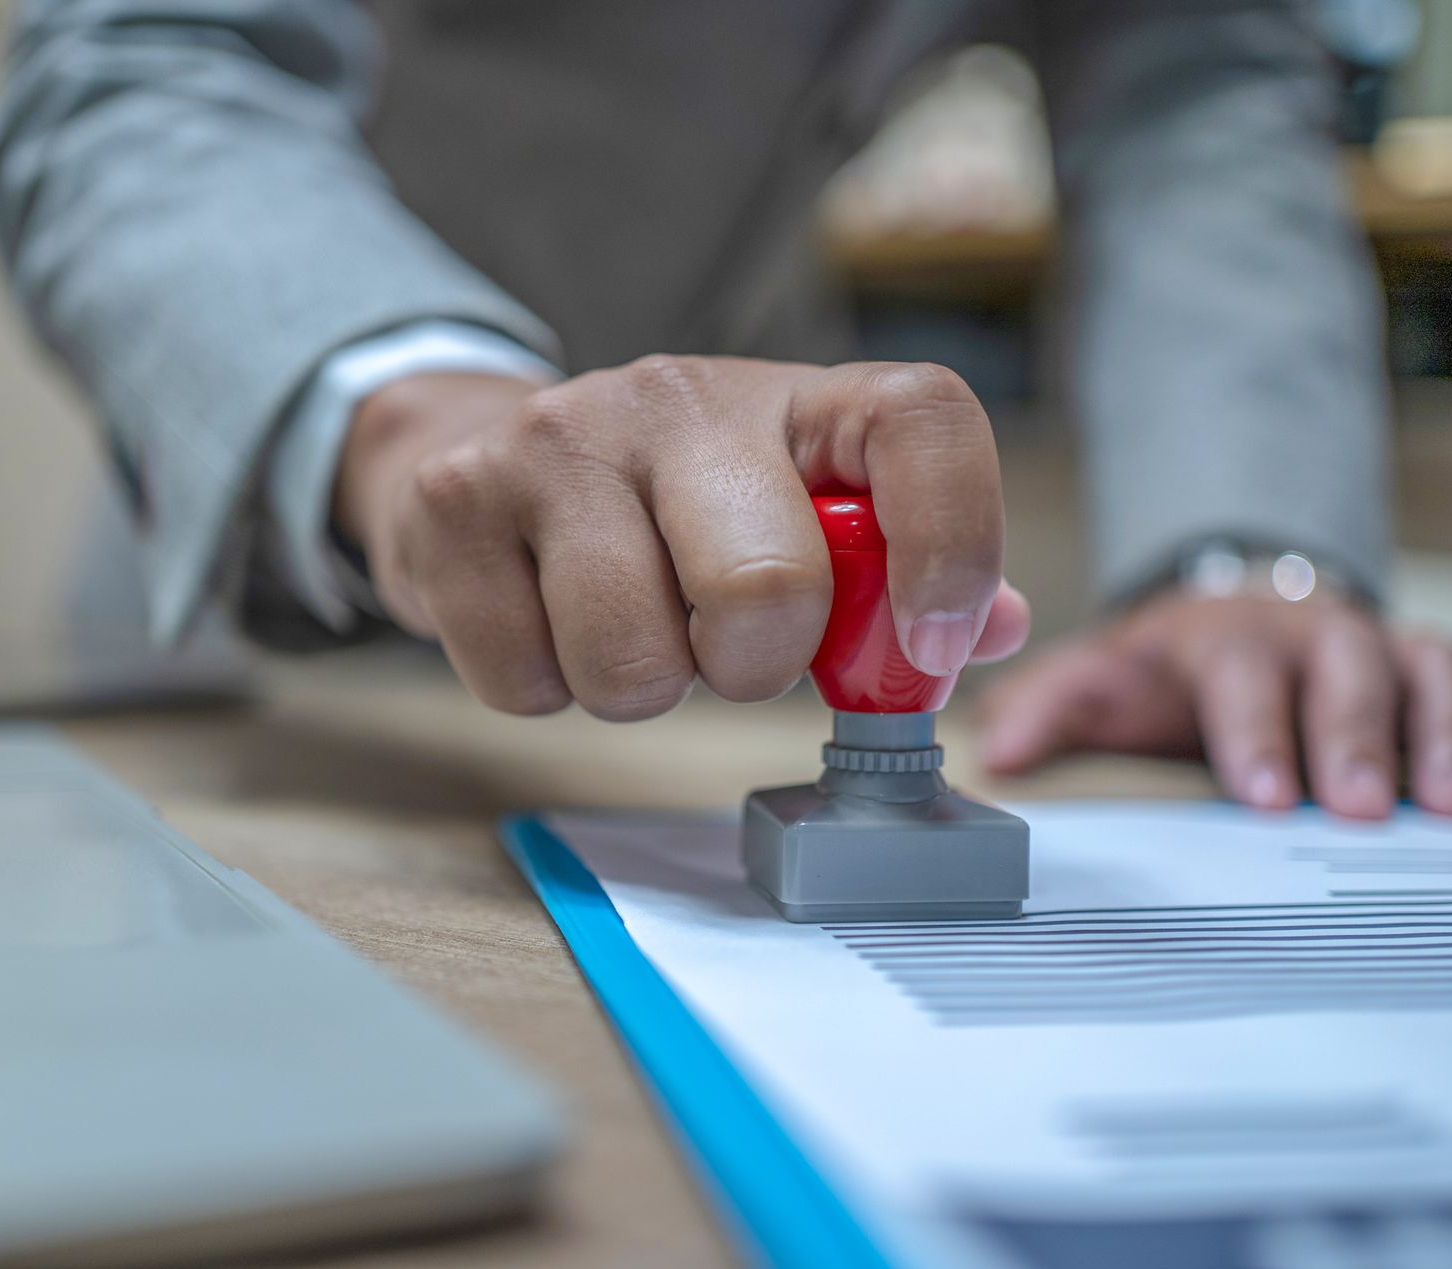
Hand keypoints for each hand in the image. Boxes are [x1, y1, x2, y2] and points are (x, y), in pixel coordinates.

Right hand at [333, 357, 1030, 718]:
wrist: (476, 459)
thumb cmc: (664, 510)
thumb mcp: (790, 514)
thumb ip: (893, 575)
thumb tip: (995, 627)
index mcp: (792, 400)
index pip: (921, 418)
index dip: (953, 540)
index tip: (930, 640)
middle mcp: (677, 396)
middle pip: (766, 586)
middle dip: (752, 666)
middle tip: (723, 648)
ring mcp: (556, 441)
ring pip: (635, 660)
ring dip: (642, 688)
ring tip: (627, 628)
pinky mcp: (455, 505)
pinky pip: (529, 682)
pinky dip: (546, 689)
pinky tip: (545, 624)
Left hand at [972, 591, 1451, 817]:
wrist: (1225, 622)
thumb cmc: (1165, 671)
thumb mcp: (1101, 682)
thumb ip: (1051, 711)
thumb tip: (997, 752)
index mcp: (1223, 638)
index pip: (1240, 675)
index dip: (1256, 731)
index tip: (1262, 794)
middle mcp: (1308, 634)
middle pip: (1345, 671)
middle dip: (1357, 738)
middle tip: (1364, 807)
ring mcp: (1376, 648)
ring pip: (1425, 671)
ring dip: (1444, 733)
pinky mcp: (1427, 676)